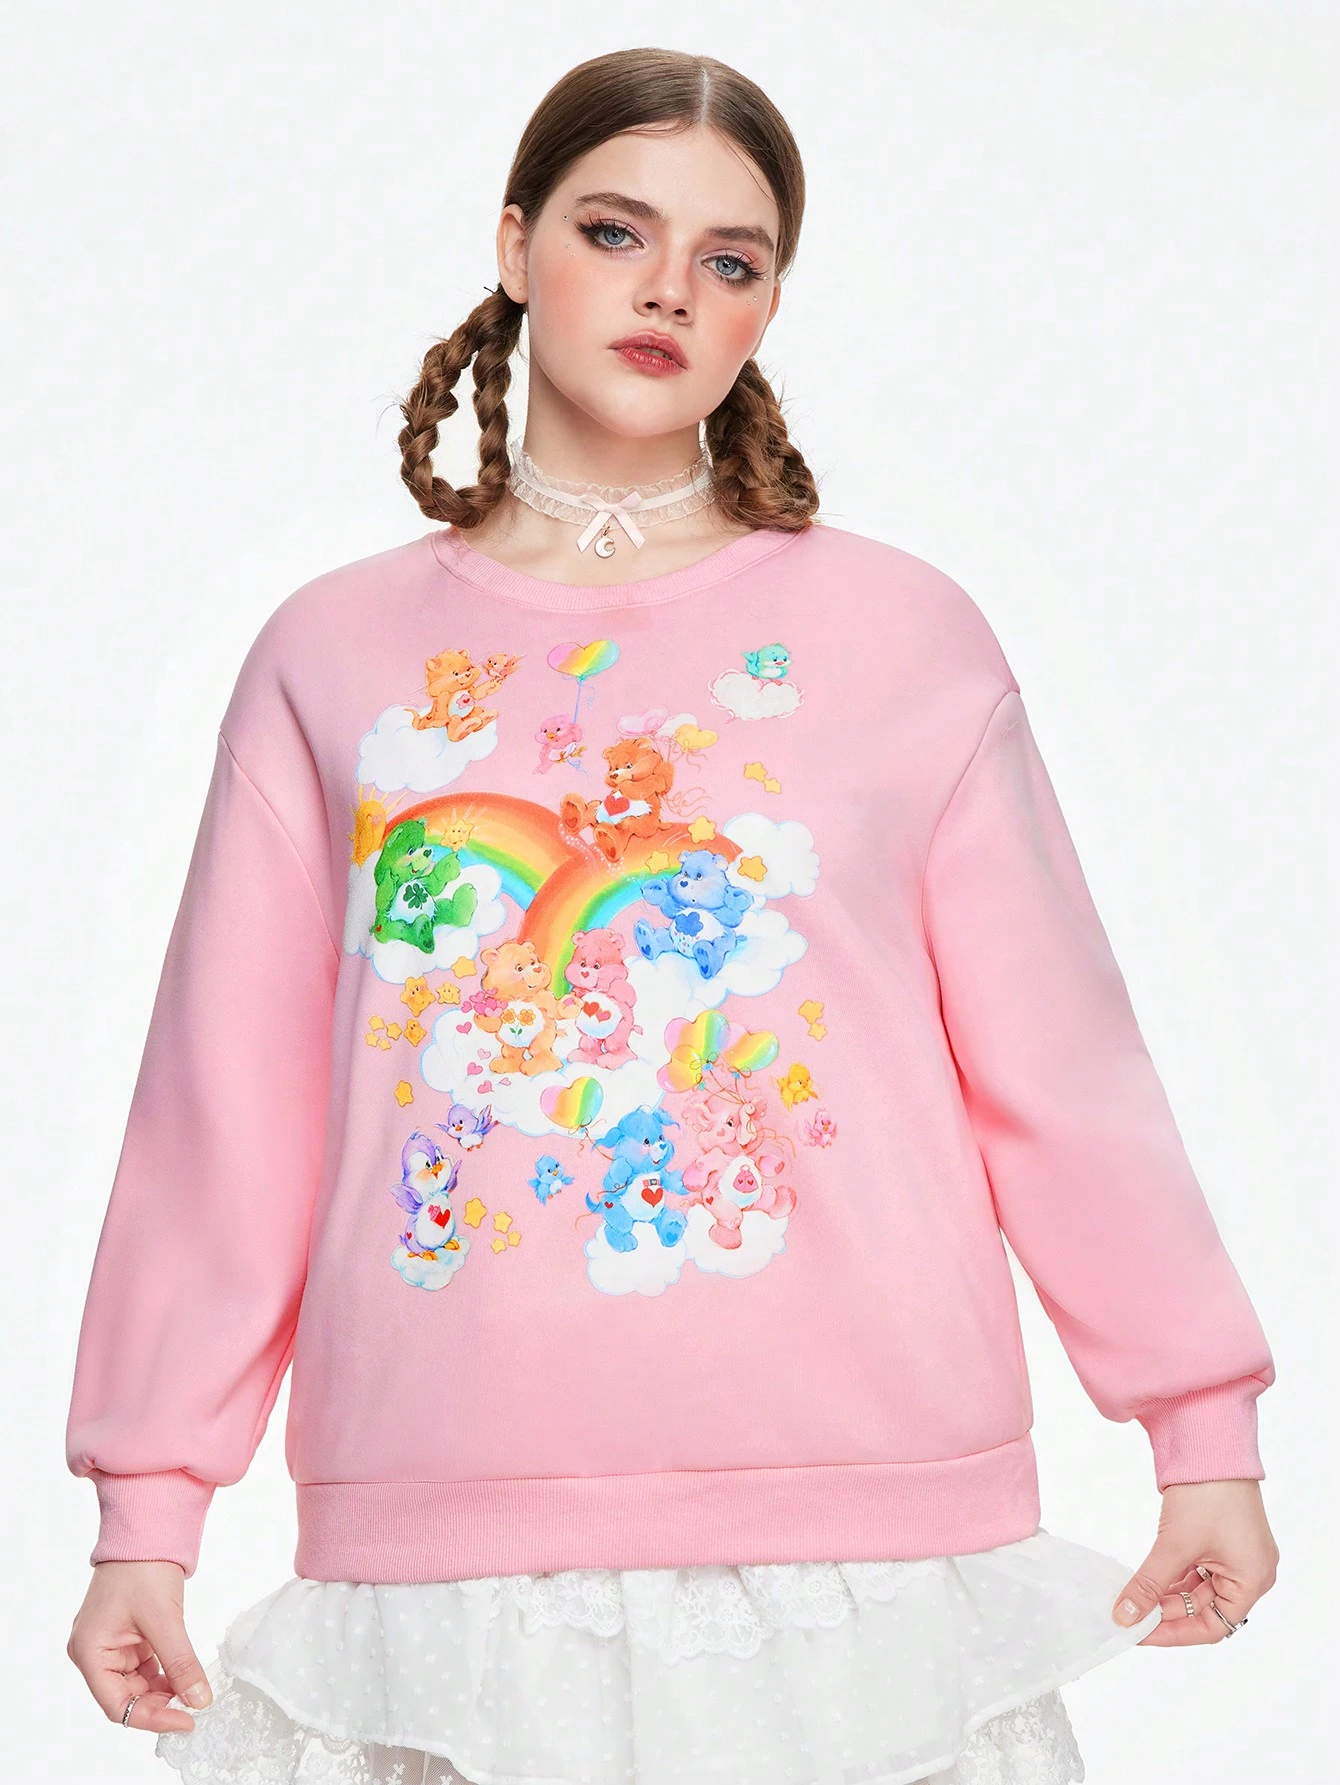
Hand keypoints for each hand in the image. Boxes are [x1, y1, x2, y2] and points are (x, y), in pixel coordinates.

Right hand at [67, 1560, 212, 1732]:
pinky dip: (165, 1674)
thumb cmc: (144, 1567)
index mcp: (90, 1651)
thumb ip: (181, 1663)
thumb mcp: (164, 1619)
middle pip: (126, 1697)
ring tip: (193, 1693)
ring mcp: (112, 1645)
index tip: (185, 1721)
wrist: (147, 1529)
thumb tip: (199, 1700)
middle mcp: (95, 1653)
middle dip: (160, 1704)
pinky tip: (186, 1677)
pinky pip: (145, 1667)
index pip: (117, 1705)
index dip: (151, 1717)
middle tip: (194, 1708)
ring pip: (138, 1684)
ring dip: (165, 1691)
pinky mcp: (128, 1637)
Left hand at [1111, 1479, 1279, 1645]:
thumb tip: (1125, 1615)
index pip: (1213, 1625)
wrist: (1209, 1443)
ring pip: (1196, 1589)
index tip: (1141, 1634)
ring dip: (1166, 1595)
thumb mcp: (1175, 1545)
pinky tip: (1146, 1580)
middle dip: (1166, 1613)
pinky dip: (1171, 1576)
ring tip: (1132, 1601)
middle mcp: (1250, 1571)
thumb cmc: (1207, 1494)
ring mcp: (1235, 1554)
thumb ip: (1148, 1584)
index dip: (1174, 1633)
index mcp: (1253, 1580)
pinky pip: (1195, 1569)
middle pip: (1204, 1608)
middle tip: (1129, 1618)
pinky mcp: (1220, 1538)